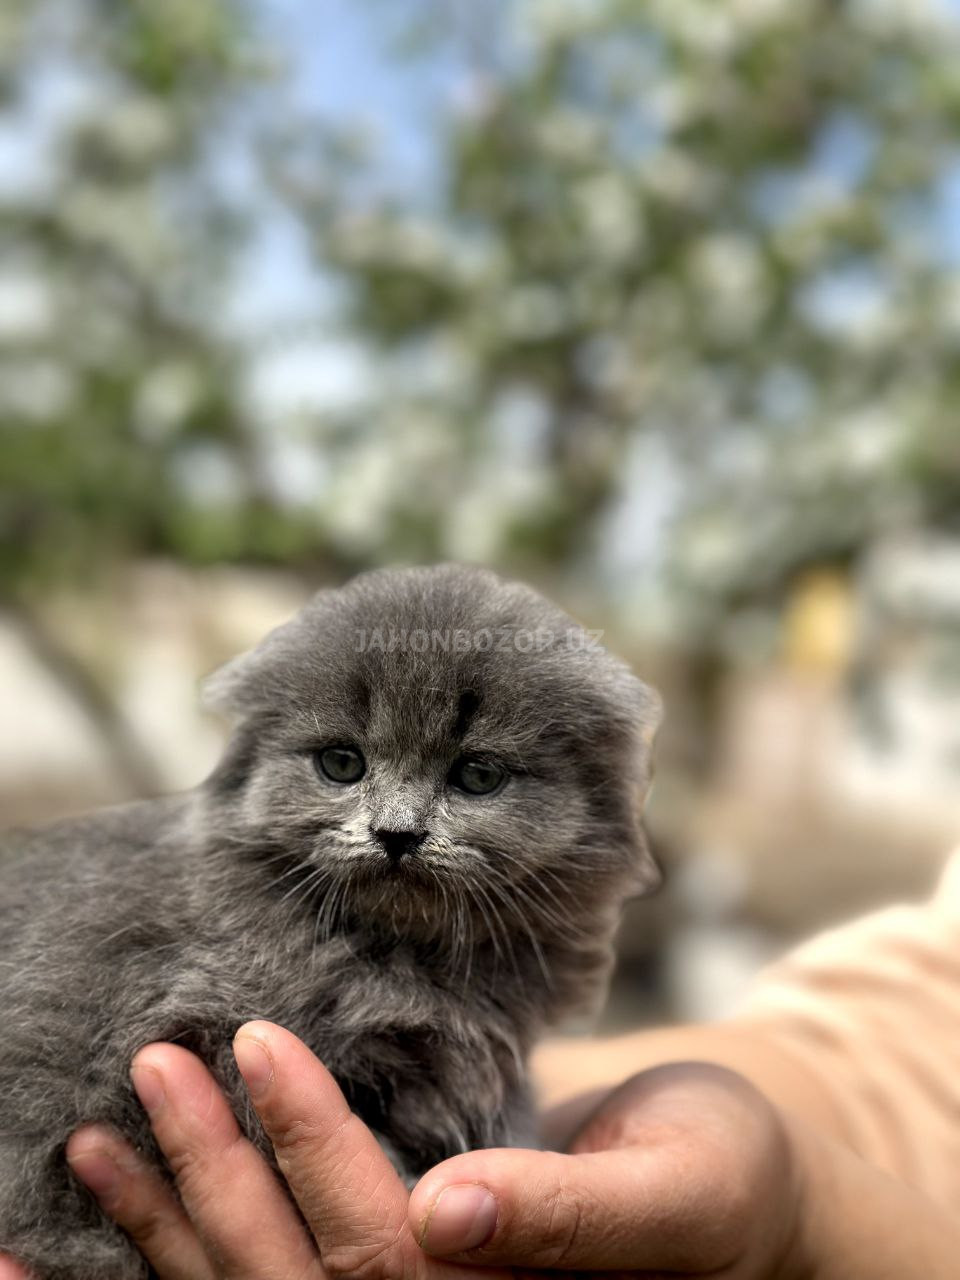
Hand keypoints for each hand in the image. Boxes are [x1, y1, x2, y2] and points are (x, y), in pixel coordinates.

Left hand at [0, 1023, 810, 1279]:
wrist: (736, 1192)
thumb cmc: (726, 1181)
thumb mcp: (678, 1190)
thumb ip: (573, 1217)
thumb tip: (448, 1211)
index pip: (380, 1260)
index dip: (311, 1154)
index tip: (261, 1042)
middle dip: (210, 1182)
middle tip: (153, 1066)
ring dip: (171, 1225)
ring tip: (96, 1137)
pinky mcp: (400, 1277)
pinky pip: (280, 1270)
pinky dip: (188, 1244)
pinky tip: (134, 1195)